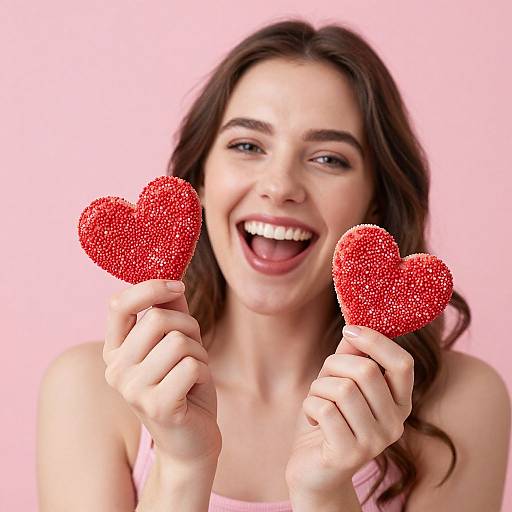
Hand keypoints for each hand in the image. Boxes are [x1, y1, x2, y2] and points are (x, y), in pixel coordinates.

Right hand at [103, 279, 221, 468]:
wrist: (191, 438)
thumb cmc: (183, 383)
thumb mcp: (176, 340)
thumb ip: (169, 308)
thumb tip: (170, 274)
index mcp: (115, 351)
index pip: (119, 304)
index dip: (151, 288)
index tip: (178, 287)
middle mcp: (116, 370)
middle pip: (158, 319)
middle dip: (188, 327)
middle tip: (192, 349)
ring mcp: (133, 391)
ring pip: (178, 341)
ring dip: (198, 352)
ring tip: (193, 372)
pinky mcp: (157, 406)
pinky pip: (191, 365)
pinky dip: (203, 371)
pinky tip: (195, 388)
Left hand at [285, 324, 413, 499]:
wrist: (314, 469)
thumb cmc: (329, 419)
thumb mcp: (341, 381)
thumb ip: (351, 355)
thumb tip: (355, 325)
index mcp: (400, 402)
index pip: (403, 363)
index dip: (376, 340)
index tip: (349, 331)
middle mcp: (395, 424)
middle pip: (366, 371)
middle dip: (333, 365)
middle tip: (323, 379)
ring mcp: (374, 442)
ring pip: (342, 389)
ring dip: (319, 387)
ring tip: (317, 401)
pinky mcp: (349, 454)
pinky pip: (324, 409)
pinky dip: (310, 405)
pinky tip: (313, 418)